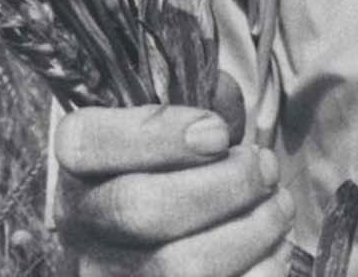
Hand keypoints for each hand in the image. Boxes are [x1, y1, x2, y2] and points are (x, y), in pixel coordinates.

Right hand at [53, 73, 294, 276]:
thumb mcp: (176, 127)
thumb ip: (196, 99)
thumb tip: (223, 99)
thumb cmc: (176, 171)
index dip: (159, 134)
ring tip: (278, 205)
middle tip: (263, 167)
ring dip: (250, 231)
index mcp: (80, 168)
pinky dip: (259, 270)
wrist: (163, 237)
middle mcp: (82, 227)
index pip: (87, 143)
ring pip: (180, 266)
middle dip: (225, 184)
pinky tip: (271, 246)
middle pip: (142, 209)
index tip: (218, 132)